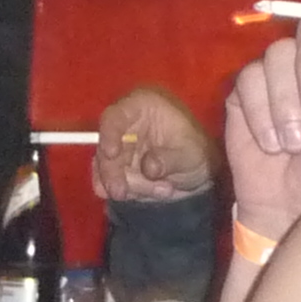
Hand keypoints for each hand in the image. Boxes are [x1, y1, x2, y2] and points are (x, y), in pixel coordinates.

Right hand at [93, 88, 215, 201]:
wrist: (197, 173)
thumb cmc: (196, 152)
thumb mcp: (190, 154)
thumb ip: (169, 159)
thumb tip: (149, 168)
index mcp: (141, 107)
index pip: (115, 116)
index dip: (108, 134)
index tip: (111, 154)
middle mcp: (124, 126)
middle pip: (103, 148)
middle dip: (112, 173)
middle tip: (121, 192)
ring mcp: (117, 149)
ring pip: (103, 169)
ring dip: (126, 186)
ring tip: (163, 190)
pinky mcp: (114, 169)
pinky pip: (104, 183)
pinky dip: (123, 193)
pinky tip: (147, 194)